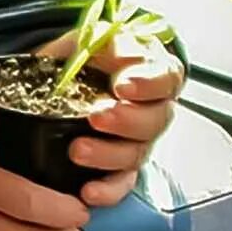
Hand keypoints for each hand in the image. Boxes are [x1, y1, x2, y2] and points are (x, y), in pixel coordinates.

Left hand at [36, 29, 185, 206]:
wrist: (67, 80)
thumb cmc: (88, 57)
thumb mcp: (92, 38)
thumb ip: (104, 41)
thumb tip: (114, 50)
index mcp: (152, 74)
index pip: (165, 79)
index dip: (148, 84)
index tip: (123, 86)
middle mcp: (151, 111)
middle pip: (155, 121)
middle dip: (126, 121)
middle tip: (96, 116)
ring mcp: (137, 141)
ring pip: (137, 154)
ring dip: (109, 155)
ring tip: (77, 150)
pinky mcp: (119, 167)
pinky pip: (121, 183)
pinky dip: (107, 190)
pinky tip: (88, 192)